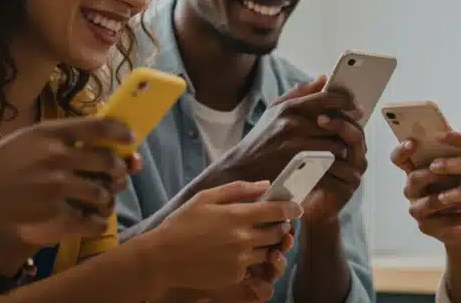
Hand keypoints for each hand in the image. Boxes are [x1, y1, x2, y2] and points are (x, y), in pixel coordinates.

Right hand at [0, 116, 133, 245]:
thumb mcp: (27, 137)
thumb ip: (58, 137)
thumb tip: (93, 135)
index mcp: (51, 133)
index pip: (98, 127)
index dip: (120, 133)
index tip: (131, 138)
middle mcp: (57, 156)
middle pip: (107, 162)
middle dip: (120, 170)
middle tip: (121, 174)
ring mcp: (56, 184)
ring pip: (100, 191)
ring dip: (107, 196)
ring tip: (103, 197)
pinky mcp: (52, 210)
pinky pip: (87, 217)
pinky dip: (95, 221)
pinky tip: (95, 220)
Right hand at [141, 180, 301, 290]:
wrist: (163, 258)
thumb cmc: (182, 224)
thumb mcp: (206, 198)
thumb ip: (237, 189)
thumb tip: (264, 184)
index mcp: (237, 215)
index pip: (277, 211)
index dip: (292, 208)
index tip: (298, 208)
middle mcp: (243, 238)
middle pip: (278, 233)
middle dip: (282, 226)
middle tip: (277, 222)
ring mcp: (241, 260)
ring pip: (269, 251)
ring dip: (269, 244)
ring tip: (258, 237)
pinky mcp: (235, 276)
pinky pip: (253, 267)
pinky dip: (252, 259)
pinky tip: (239, 252)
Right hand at [218, 75, 361, 198]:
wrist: (242, 167)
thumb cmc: (262, 137)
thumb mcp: (275, 110)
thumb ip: (299, 93)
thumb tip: (324, 78)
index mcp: (289, 107)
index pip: (326, 98)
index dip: (346, 101)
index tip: (357, 107)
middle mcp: (292, 123)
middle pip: (335, 123)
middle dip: (347, 128)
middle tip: (354, 131)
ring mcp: (295, 145)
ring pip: (334, 144)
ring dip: (342, 148)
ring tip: (344, 149)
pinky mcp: (297, 166)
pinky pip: (327, 163)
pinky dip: (334, 163)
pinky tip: (334, 163)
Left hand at [302, 103, 366, 224]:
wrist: (297, 199)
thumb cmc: (300, 163)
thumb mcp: (302, 130)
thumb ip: (310, 105)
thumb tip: (323, 78)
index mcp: (347, 136)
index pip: (351, 115)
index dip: (341, 105)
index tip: (325, 97)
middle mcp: (356, 151)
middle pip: (356, 131)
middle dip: (339, 123)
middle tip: (319, 118)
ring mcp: (354, 169)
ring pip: (353, 149)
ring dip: (336, 140)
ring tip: (317, 133)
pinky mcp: (348, 187)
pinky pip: (344, 173)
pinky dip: (329, 166)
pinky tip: (312, 160)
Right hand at [390, 138, 460, 245]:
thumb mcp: (457, 164)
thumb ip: (450, 151)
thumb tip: (450, 129)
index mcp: (415, 169)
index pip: (398, 158)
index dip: (402, 150)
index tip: (412, 143)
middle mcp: (411, 189)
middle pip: (412, 179)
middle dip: (430, 174)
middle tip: (447, 171)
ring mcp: (417, 209)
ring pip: (426, 203)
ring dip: (447, 197)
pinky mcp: (426, 227)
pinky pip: (439, 222)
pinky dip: (456, 216)